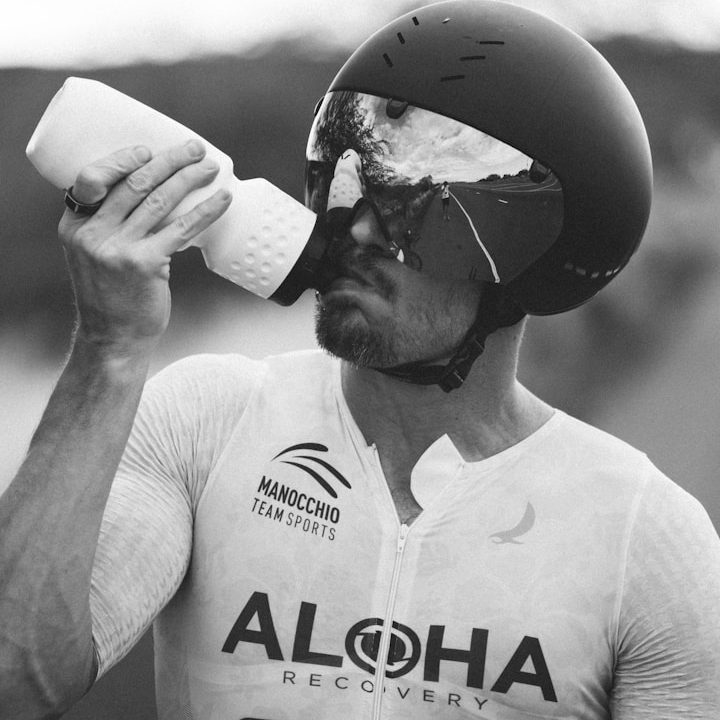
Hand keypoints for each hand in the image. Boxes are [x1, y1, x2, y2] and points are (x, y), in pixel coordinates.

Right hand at [58, 140, 230, 354]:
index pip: (92, 177)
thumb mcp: (96, 255)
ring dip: (191, 178)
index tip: (149, 150)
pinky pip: (181, 228)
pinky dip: (205, 211)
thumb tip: (156, 194)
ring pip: (160, 200)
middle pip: (134, 183)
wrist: (115, 338)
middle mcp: (92, 233)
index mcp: (75, 225)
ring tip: (213, 168)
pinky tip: (223, 200)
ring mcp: (117, 248)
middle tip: (196, 148)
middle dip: (169, 160)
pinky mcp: (145, 264)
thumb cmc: (113, 295)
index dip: (122, 158)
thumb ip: (112, 226)